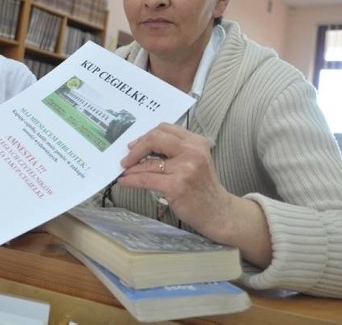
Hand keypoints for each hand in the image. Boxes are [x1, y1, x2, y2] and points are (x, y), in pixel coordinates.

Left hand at [117, 123, 232, 237]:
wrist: (218, 212)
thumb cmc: (202, 187)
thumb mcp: (195, 160)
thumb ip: (175, 150)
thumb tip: (140, 146)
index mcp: (196, 141)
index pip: (165, 129)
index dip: (146, 136)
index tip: (135, 145)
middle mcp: (192, 151)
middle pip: (155, 139)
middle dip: (136, 148)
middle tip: (127, 158)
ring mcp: (185, 169)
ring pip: (148, 163)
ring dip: (131, 168)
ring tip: (123, 171)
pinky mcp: (176, 186)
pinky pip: (145, 179)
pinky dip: (131, 180)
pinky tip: (124, 181)